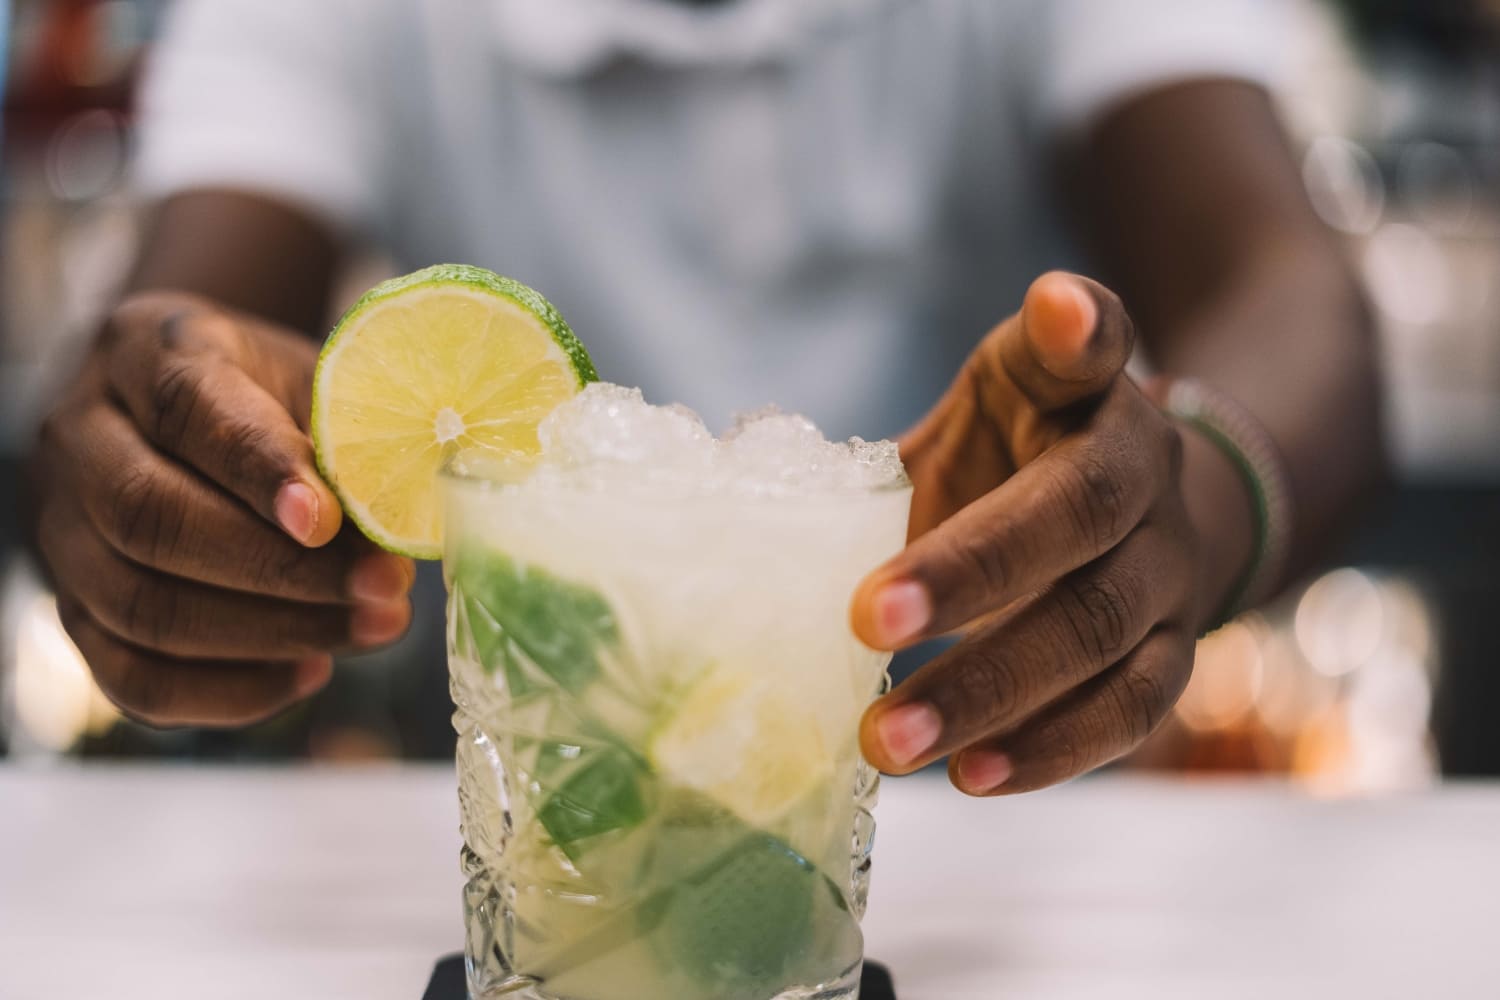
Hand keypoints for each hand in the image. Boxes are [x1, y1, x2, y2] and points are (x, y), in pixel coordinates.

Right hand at [26, 292, 413, 727]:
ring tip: (370, 628)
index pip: (188, 408)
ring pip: (141, 608)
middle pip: (150, 519)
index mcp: (144, 352)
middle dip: (279, 571)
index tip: (330, 521)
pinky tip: (312, 672)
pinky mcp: (74, 611)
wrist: (187, 404)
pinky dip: (230, 691)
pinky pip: (134, 678)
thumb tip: (398, 531)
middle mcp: (80, 438)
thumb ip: (343, 440)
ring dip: (270, 635)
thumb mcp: (310, 380)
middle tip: (383, 590)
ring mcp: (61, 530)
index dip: (258, 470)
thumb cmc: (267, 393)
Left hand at [852, 273, 1210, 794]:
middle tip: (865, 622)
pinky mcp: (1179, 651)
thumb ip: (899, 447)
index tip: (1059, 310)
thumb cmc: (1022, 461)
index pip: (1092, 348)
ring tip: (889, 742)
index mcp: (1086, 397)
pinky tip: (967, 778)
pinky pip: (1130, 709)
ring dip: (994, 692)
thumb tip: (743, 503)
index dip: (1077, 328)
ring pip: (1103, 631)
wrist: (1146, 515)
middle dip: (973, 573)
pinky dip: (1048, 751)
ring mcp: (1171, 567)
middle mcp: (1146, 473)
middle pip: (1076, 518)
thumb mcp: (971, 422)